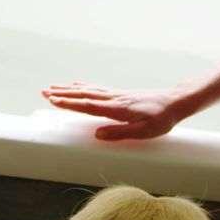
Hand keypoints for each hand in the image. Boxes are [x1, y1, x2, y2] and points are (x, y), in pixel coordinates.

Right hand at [42, 82, 196, 140]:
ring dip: (70, 89)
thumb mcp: (144, 132)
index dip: (69, 103)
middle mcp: (115, 99)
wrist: (176, 101)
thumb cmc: (162, 119)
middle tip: (44, 92)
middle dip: (63, 94)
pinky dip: (84, 86)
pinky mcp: (121, 94)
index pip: (88, 106)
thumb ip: (120, 133)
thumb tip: (97, 134)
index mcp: (118, 109)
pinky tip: (77, 84)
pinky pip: (98, 89)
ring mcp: (117, 95)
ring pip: (89, 90)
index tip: (52, 100)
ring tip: (53, 87)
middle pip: (84, 95)